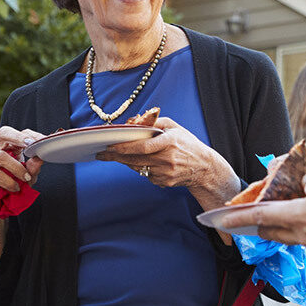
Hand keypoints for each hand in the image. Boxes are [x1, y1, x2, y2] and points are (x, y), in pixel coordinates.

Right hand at [0, 126, 44, 201]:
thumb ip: (32, 168)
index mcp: (7, 146)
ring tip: (26, 178)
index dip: (31, 135)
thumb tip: (40, 159)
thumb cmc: (9, 185)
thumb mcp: (26, 177)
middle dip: (19, 137)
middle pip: (3, 133)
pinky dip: (8, 181)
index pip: (18, 133)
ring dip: (16, 168)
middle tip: (31, 145)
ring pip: (0, 156)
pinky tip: (15, 188)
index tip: (43, 141)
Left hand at [94, 117, 240, 210]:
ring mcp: (165, 173)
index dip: (124, 146)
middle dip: (116, 155)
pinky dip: (141, 168)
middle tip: (102, 153)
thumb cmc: (187, 144)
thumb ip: (155, 122)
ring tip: (115, 155)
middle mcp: (167, 159)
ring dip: (125, 161)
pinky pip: (145, 175)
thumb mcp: (174, 128)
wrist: (204, 167)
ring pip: (137, 167)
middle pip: (135, 159)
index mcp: (169, 142)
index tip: (110, 145)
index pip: (142, 146)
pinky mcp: (164, 183)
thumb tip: (133, 123)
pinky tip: (144, 163)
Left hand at [221, 168, 305, 258]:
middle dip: (257, 226)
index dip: (235, 218)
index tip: (216, 220)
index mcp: (298, 216)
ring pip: (293, 238)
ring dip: (284, 229)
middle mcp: (305, 236)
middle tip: (246, 220)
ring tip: (283, 219)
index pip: (259, 217)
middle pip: (272, 232)